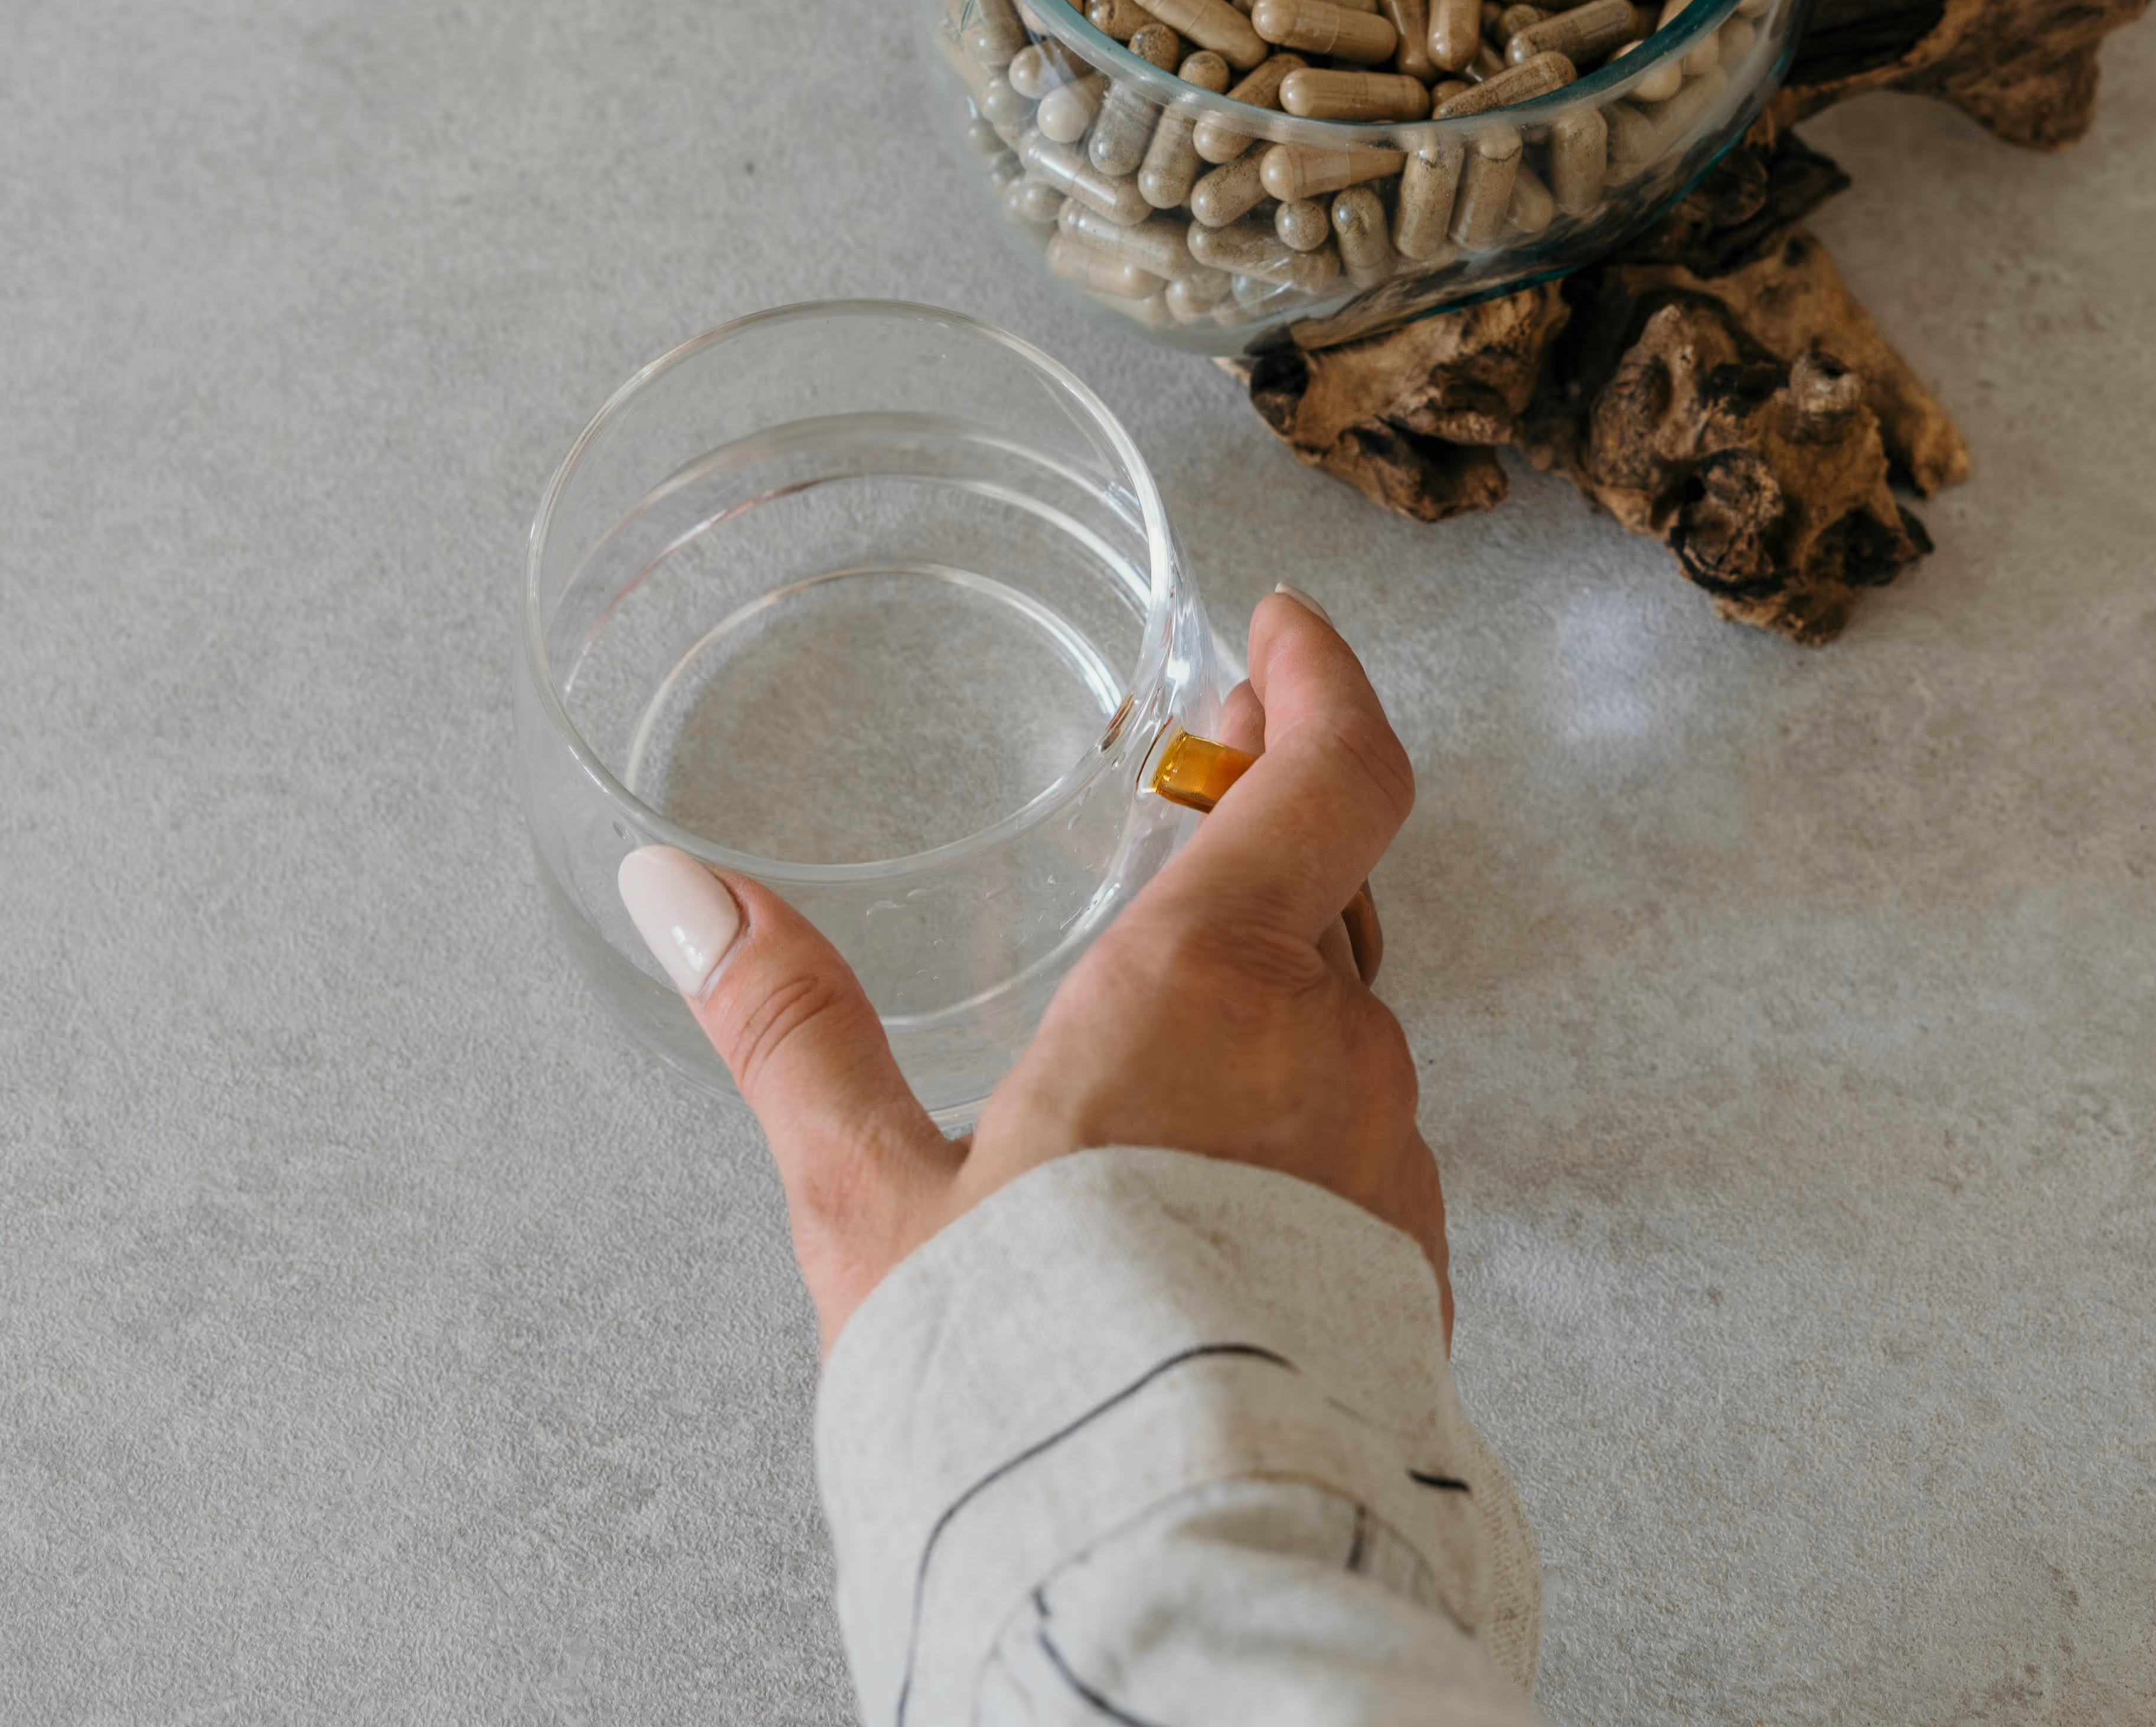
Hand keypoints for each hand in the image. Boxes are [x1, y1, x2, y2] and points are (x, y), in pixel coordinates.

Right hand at [617, 591, 1446, 1354]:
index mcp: (1215, 988)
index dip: (1320, 680)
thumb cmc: (1020, 1387)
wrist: (1160, 1590)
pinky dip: (1297, 1120)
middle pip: (1336, 893)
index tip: (1284, 630)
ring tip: (1171, 1031)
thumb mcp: (869, 1202)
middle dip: (1271, 836)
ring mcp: (1387, 1169)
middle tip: (1202, 797)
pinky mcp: (1408, 1277)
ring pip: (1348, 1028)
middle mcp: (1332, 1057)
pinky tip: (1210, 1185)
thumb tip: (682, 891)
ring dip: (1279, 996)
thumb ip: (788, 1027)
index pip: (1337, 774)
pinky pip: (1362, 1147)